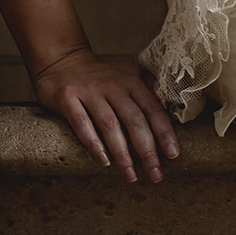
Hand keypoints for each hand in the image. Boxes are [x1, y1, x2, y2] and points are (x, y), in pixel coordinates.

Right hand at [33, 46, 178, 184]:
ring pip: (110, 125)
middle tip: (155, 175)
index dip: (164, 132)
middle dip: (147, 150)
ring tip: (131, 176)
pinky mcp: (68, 98)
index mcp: (132, 80)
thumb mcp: (128, 73)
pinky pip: (82, 124)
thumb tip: (172, 110)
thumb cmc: (101, 74)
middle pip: (134, 120)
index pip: (153, 108)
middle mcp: (113, 85)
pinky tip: (104, 162)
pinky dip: (93, 144)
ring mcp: (90, 91)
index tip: (173, 155)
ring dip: (122, 154)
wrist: (62, 58)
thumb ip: (148, 88)